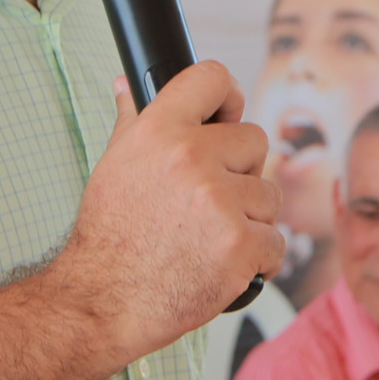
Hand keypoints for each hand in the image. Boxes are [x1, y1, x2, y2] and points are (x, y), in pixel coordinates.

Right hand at [54, 61, 283, 366]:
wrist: (103, 302)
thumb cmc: (109, 238)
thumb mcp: (113, 167)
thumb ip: (133, 121)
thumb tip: (128, 85)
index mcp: (158, 131)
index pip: (212, 77)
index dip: (226, 97)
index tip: (226, 117)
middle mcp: (191, 158)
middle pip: (255, 140)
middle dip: (239, 172)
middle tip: (205, 203)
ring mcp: (219, 202)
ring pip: (268, 195)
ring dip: (249, 219)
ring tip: (207, 239)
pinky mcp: (240, 245)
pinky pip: (275, 241)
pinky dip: (257, 259)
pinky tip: (223, 265)